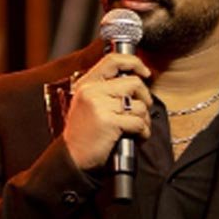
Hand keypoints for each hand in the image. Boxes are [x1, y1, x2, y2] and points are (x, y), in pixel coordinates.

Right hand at [62, 53, 153, 170]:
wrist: (72, 157)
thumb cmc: (83, 133)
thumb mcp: (88, 104)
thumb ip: (106, 90)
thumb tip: (136, 81)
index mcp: (87, 84)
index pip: (113, 60)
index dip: (134, 63)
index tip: (145, 72)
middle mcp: (92, 91)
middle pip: (134, 83)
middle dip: (146, 98)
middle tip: (143, 110)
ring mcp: (100, 106)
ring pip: (140, 105)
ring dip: (145, 120)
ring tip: (138, 128)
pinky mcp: (109, 122)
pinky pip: (138, 122)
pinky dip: (143, 132)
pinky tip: (137, 137)